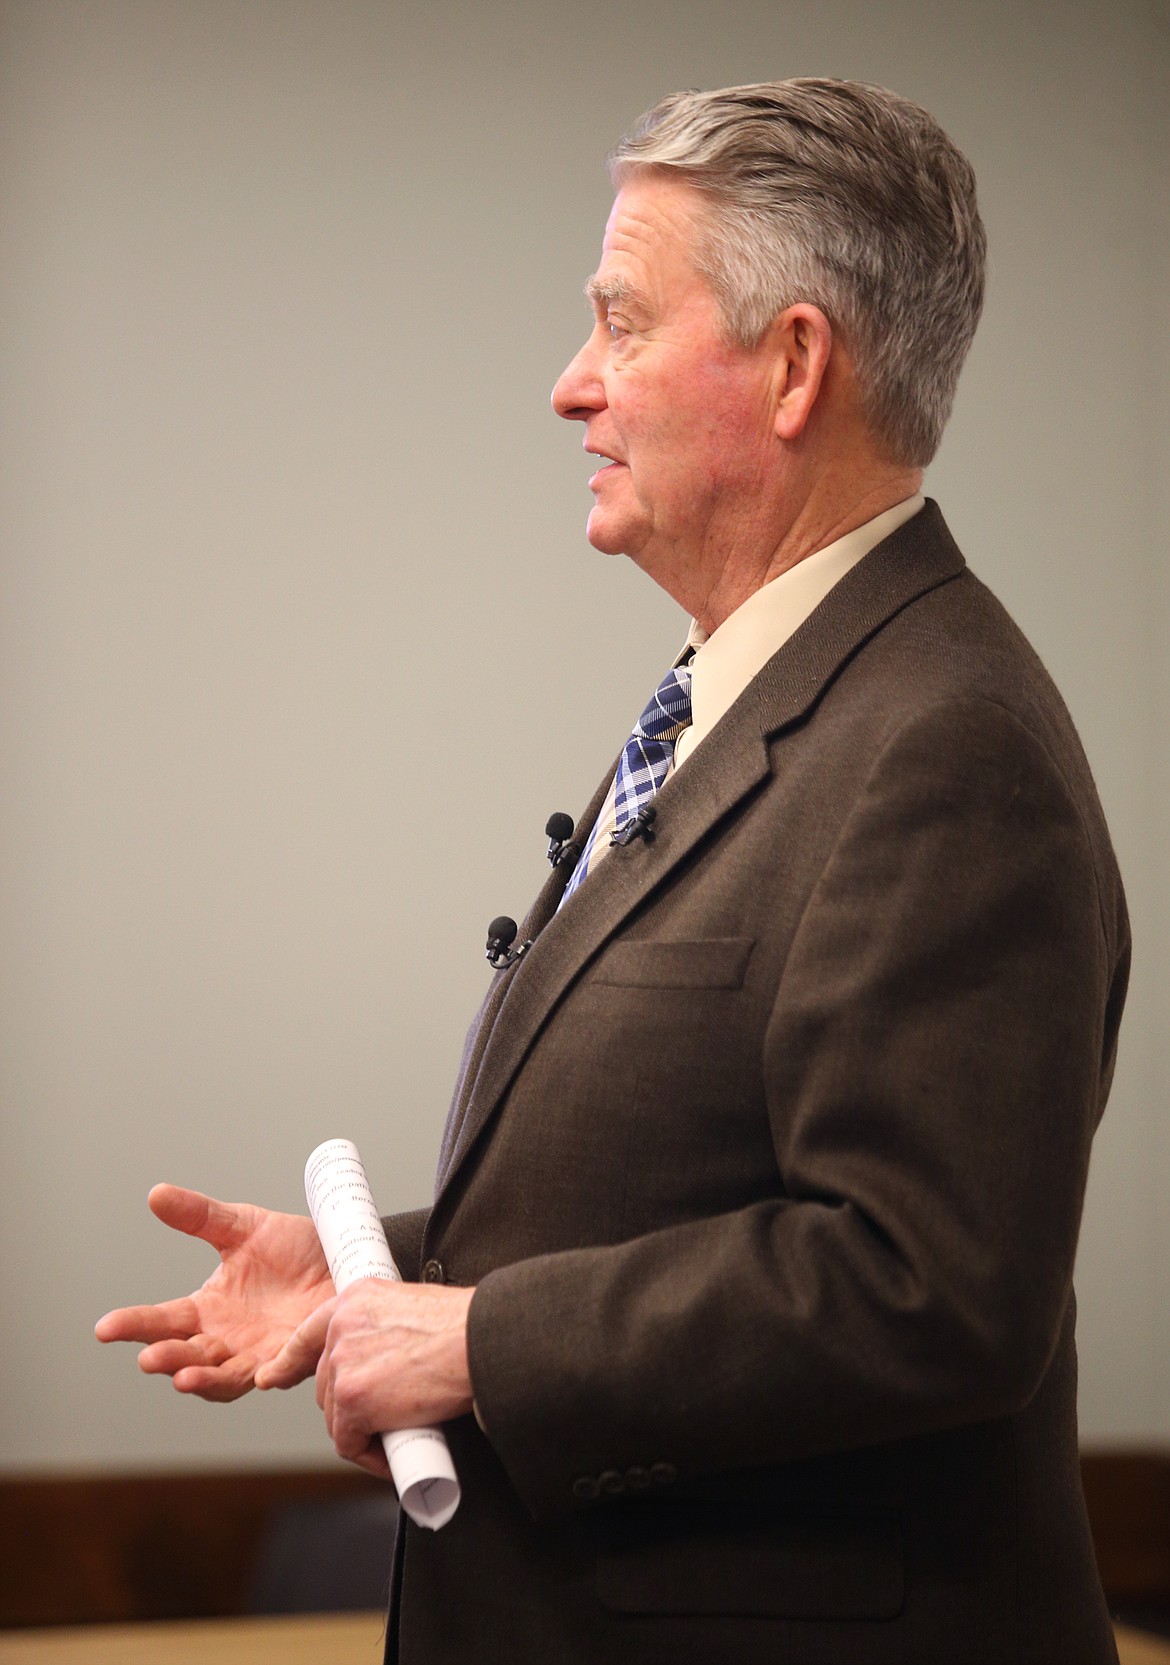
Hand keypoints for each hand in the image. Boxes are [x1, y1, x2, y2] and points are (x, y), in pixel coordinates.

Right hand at [95, 1184, 333, 1400]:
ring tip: (183, 1377)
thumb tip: (155, 1194)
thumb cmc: (295, 1248)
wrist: (349, 1255)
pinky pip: (282, 1372)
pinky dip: (269, 1374)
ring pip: (225, 1377)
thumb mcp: (243, 1226)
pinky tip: (260, 1374)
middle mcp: (229, 1339)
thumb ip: (200, 1217)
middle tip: (146, 1357)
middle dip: (166, 1359)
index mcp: (209, 1310)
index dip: (135, 1326)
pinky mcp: (298, 1356)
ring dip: (203, 1379)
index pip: (164, 1321)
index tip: (104, 1329)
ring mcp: (262, 1353)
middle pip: (187, 1356)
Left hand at [259, 1279, 474, 1476]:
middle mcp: (341, 1327)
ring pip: (336, 1416)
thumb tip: (381, 1367)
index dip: (289, 1361)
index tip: (274, 1377)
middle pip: (326, 1383)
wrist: (480, 1341)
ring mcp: (343, 1365)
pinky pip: (349, 1443)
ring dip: (362, 1431)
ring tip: (398, 1432)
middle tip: (386, 1415)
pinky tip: (391, 1455)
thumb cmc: (463, 1328)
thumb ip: (383, 1330)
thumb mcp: (410, 1311)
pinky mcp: (353, 1402)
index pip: (308, 1333)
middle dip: (351, 1405)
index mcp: (354, 1300)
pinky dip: (369, 1456)